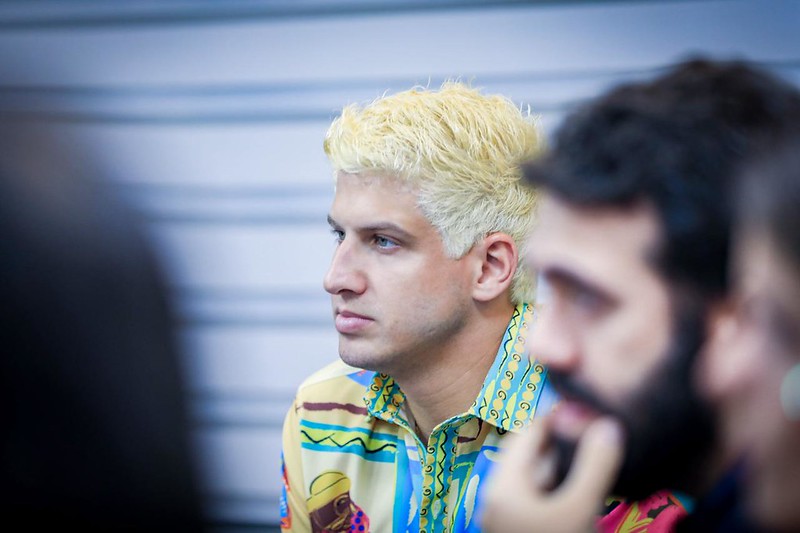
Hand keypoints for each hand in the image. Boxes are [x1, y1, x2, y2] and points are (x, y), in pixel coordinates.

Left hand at [481, 415, 623, 532]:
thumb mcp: (580, 507)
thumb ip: (594, 465)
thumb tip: (608, 425)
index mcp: (503, 485)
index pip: (528, 433)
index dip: (558, 417)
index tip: (587, 409)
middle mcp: (498, 495)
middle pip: (531, 454)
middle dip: (562, 441)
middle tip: (595, 430)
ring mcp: (507, 513)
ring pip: (536, 477)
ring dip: (562, 464)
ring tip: (594, 452)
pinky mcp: (519, 525)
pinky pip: (538, 496)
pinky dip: (559, 485)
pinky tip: (582, 484)